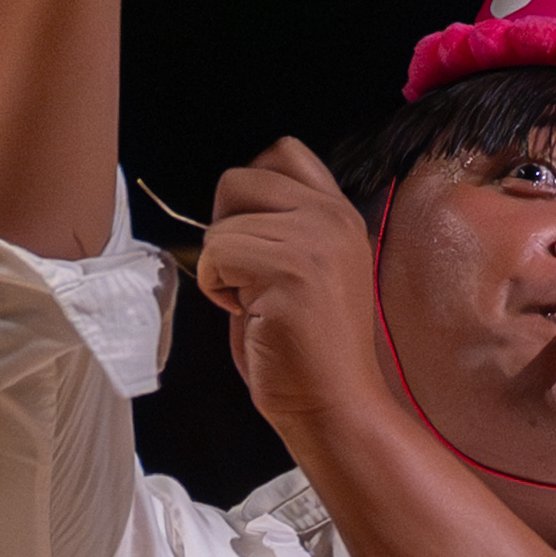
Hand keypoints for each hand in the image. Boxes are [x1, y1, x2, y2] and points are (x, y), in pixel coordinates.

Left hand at [190, 139, 384, 437]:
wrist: (334, 403)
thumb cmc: (308, 351)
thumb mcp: (307, 269)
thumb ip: (283, 227)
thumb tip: (232, 208)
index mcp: (340, 215)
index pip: (284, 152)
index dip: (249, 193)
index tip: (255, 243)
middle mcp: (333, 217)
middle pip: (240, 179)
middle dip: (227, 227)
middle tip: (250, 276)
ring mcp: (316, 239)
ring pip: (222, 224)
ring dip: (221, 268)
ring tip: (255, 303)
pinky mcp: (291, 268)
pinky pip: (217, 254)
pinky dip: (215, 288)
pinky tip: (250, 314)